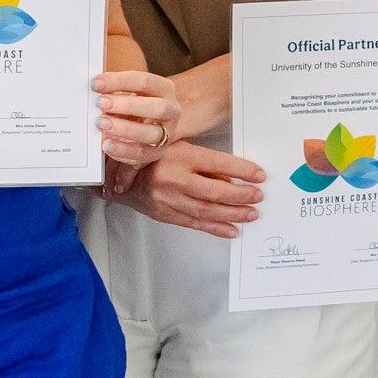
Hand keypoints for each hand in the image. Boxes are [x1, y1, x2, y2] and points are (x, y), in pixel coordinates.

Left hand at [95, 65, 178, 165]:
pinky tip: (107, 144)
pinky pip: (141, 154)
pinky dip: (122, 150)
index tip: (96, 84)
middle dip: (127, 105)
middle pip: (156, 107)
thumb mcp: (128, 93)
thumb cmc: (134, 106)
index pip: (144, 82)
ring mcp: (167, 134)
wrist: (148, 128)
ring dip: (124, 129)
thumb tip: (95, 88)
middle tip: (101, 103)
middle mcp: (171, 111)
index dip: (119, 81)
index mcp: (164, 89)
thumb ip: (114, 90)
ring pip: (150, 133)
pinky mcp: (156, 152)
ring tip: (101, 124)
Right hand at [120, 140, 265, 235]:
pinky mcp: (166, 215)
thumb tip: (233, 178)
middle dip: (240, 196)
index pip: (218, 163)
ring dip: (233, 215)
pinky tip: (232, 230)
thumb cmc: (152, 156)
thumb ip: (204, 161)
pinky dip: (216, 228)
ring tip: (252, 215)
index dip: (242, 170)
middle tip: (258, 197)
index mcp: (180, 155)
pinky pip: (195, 224)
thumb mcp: (178, 146)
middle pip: (214, 191)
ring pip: (207, 211)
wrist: (118, 175)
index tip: (260, 175)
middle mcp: (174, 178)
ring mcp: (169, 199)